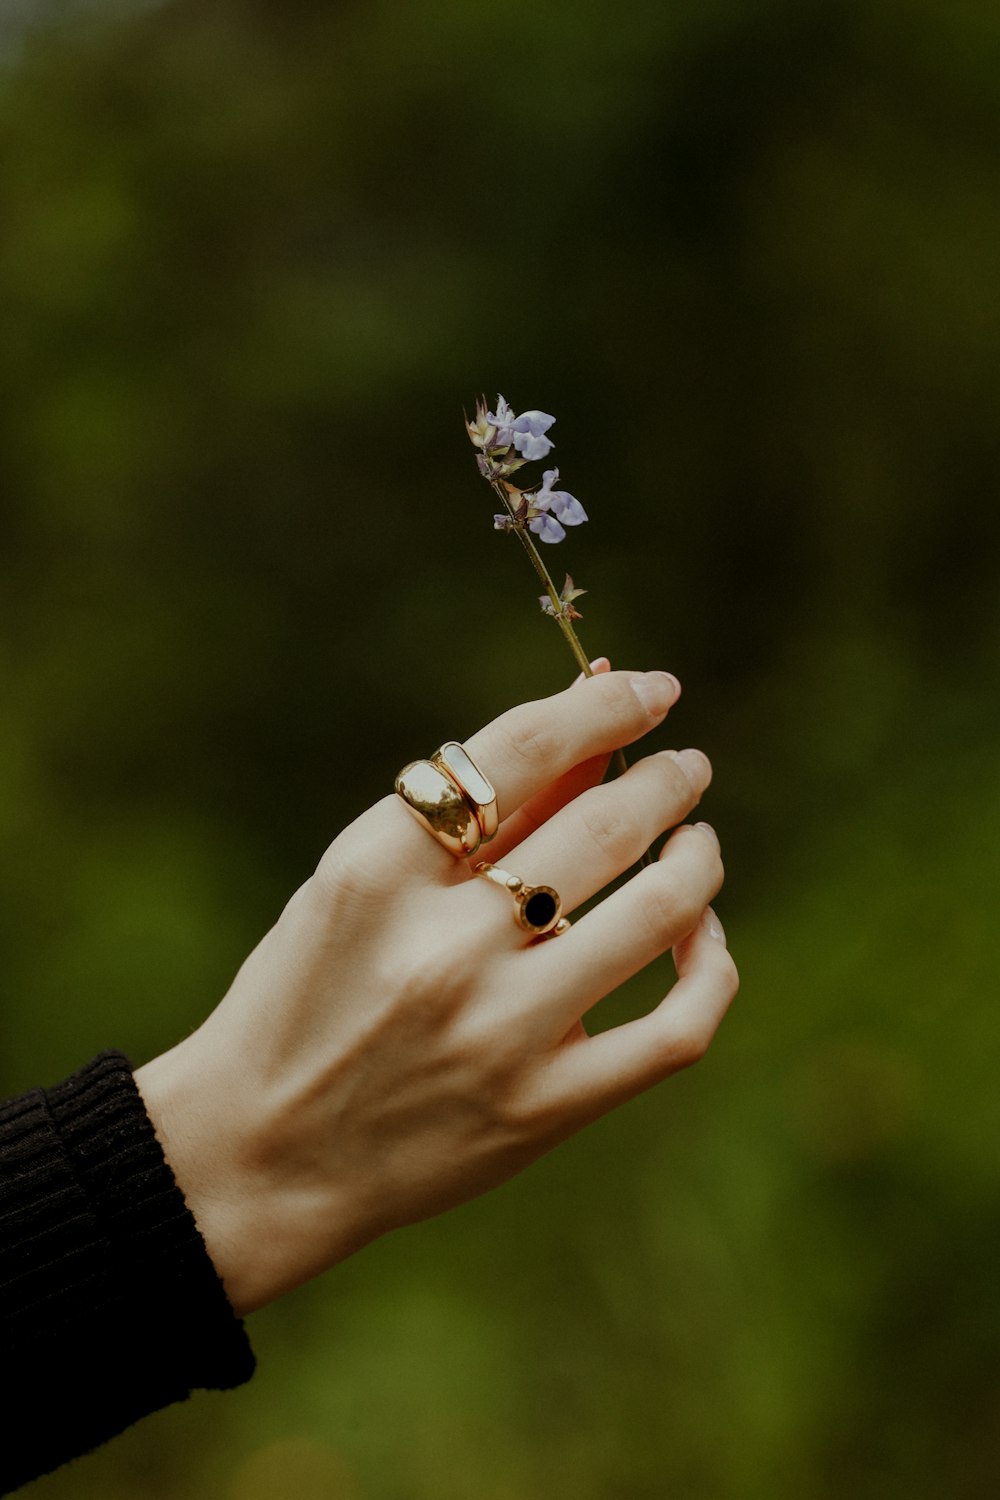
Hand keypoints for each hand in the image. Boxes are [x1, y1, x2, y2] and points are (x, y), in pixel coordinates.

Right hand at [135, 669, 736, 1314]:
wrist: (262, 1158)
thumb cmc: (308, 996)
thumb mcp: (361, 887)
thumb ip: (474, 818)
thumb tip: (595, 731)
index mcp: (374, 873)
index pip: (519, 751)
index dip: (603, 705)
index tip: (650, 690)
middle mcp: (441, 948)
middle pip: (601, 827)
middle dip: (664, 780)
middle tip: (685, 766)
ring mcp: (499, 1033)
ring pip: (657, 912)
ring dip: (697, 855)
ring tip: (696, 837)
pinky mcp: (544, 1108)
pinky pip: (677, 1029)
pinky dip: (712, 969)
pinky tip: (702, 935)